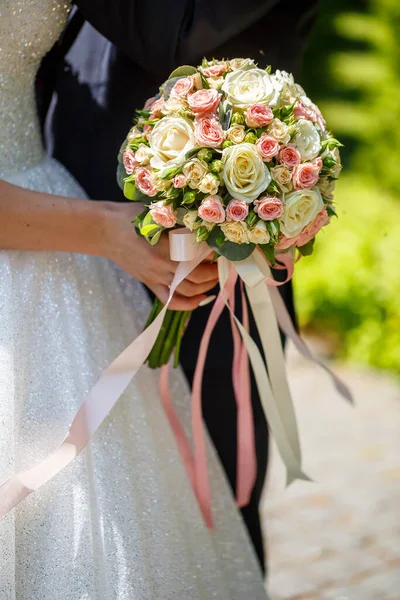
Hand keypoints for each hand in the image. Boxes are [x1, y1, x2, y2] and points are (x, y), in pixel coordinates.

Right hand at [99, 202, 217, 309]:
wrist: (106, 231)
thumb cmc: (131, 218)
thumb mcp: (159, 214)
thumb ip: (180, 222)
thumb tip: (205, 228)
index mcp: (167, 245)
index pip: (199, 254)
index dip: (214, 253)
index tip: (221, 248)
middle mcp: (163, 264)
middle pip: (198, 276)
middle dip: (215, 272)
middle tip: (222, 264)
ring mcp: (156, 277)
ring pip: (188, 290)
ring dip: (206, 286)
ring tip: (214, 278)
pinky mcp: (150, 284)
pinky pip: (171, 302)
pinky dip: (188, 304)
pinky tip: (200, 299)